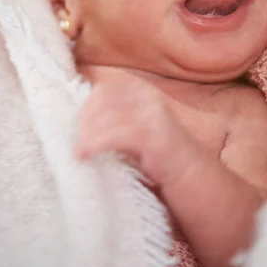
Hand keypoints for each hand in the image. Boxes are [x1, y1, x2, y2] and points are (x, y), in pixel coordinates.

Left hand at [75, 70, 200, 186]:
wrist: (192, 176)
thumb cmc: (157, 156)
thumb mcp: (132, 128)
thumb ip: (112, 119)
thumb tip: (76, 123)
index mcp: (140, 89)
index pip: (102, 91)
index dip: (85, 109)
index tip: (75, 129)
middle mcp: (147, 95)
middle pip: (101, 102)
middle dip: (83, 124)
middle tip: (74, 144)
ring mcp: (152, 112)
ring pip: (105, 118)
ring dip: (86, 136)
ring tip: (78, 154)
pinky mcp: (153, 133)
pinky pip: (115, 135)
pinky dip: (94, 144)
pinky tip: (84, 156)